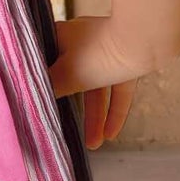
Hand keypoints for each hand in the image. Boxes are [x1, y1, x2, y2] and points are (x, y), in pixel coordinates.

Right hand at [47, 16, 142, 149]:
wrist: (146, 39)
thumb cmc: (100, 54)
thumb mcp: (68, 76)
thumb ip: (50, 88)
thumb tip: (33, 96)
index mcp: (59, 36)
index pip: (42, 63)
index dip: (39, 84)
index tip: (34, 102)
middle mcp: (79, 39)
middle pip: (70, 78)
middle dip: (70, 108)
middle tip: (64, 128)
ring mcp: (104, 47)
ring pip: (96, 86)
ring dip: (95, 116)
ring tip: (93, 144)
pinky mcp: (125, 57)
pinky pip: (116, 88)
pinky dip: (114, 109)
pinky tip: (111, 134)